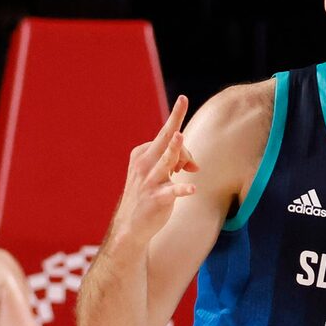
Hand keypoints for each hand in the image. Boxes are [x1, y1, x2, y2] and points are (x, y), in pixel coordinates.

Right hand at [109, 96, 194, 248]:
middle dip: (174, 117)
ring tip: (181, 137)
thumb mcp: (159, 175)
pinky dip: (182, 190)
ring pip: (165, 160)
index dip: (184, 148)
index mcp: (142, 153)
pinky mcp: (156, 198)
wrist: (131, 226)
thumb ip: (177, 164)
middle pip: (165, 138)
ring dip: (174, 149)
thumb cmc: (147, 195)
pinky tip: (192, 190)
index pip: (168, 139)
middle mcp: (144, 163)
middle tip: (183, 99)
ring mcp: (149, 180)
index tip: (187, 165)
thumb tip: (194, 166)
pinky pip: (171, 192)